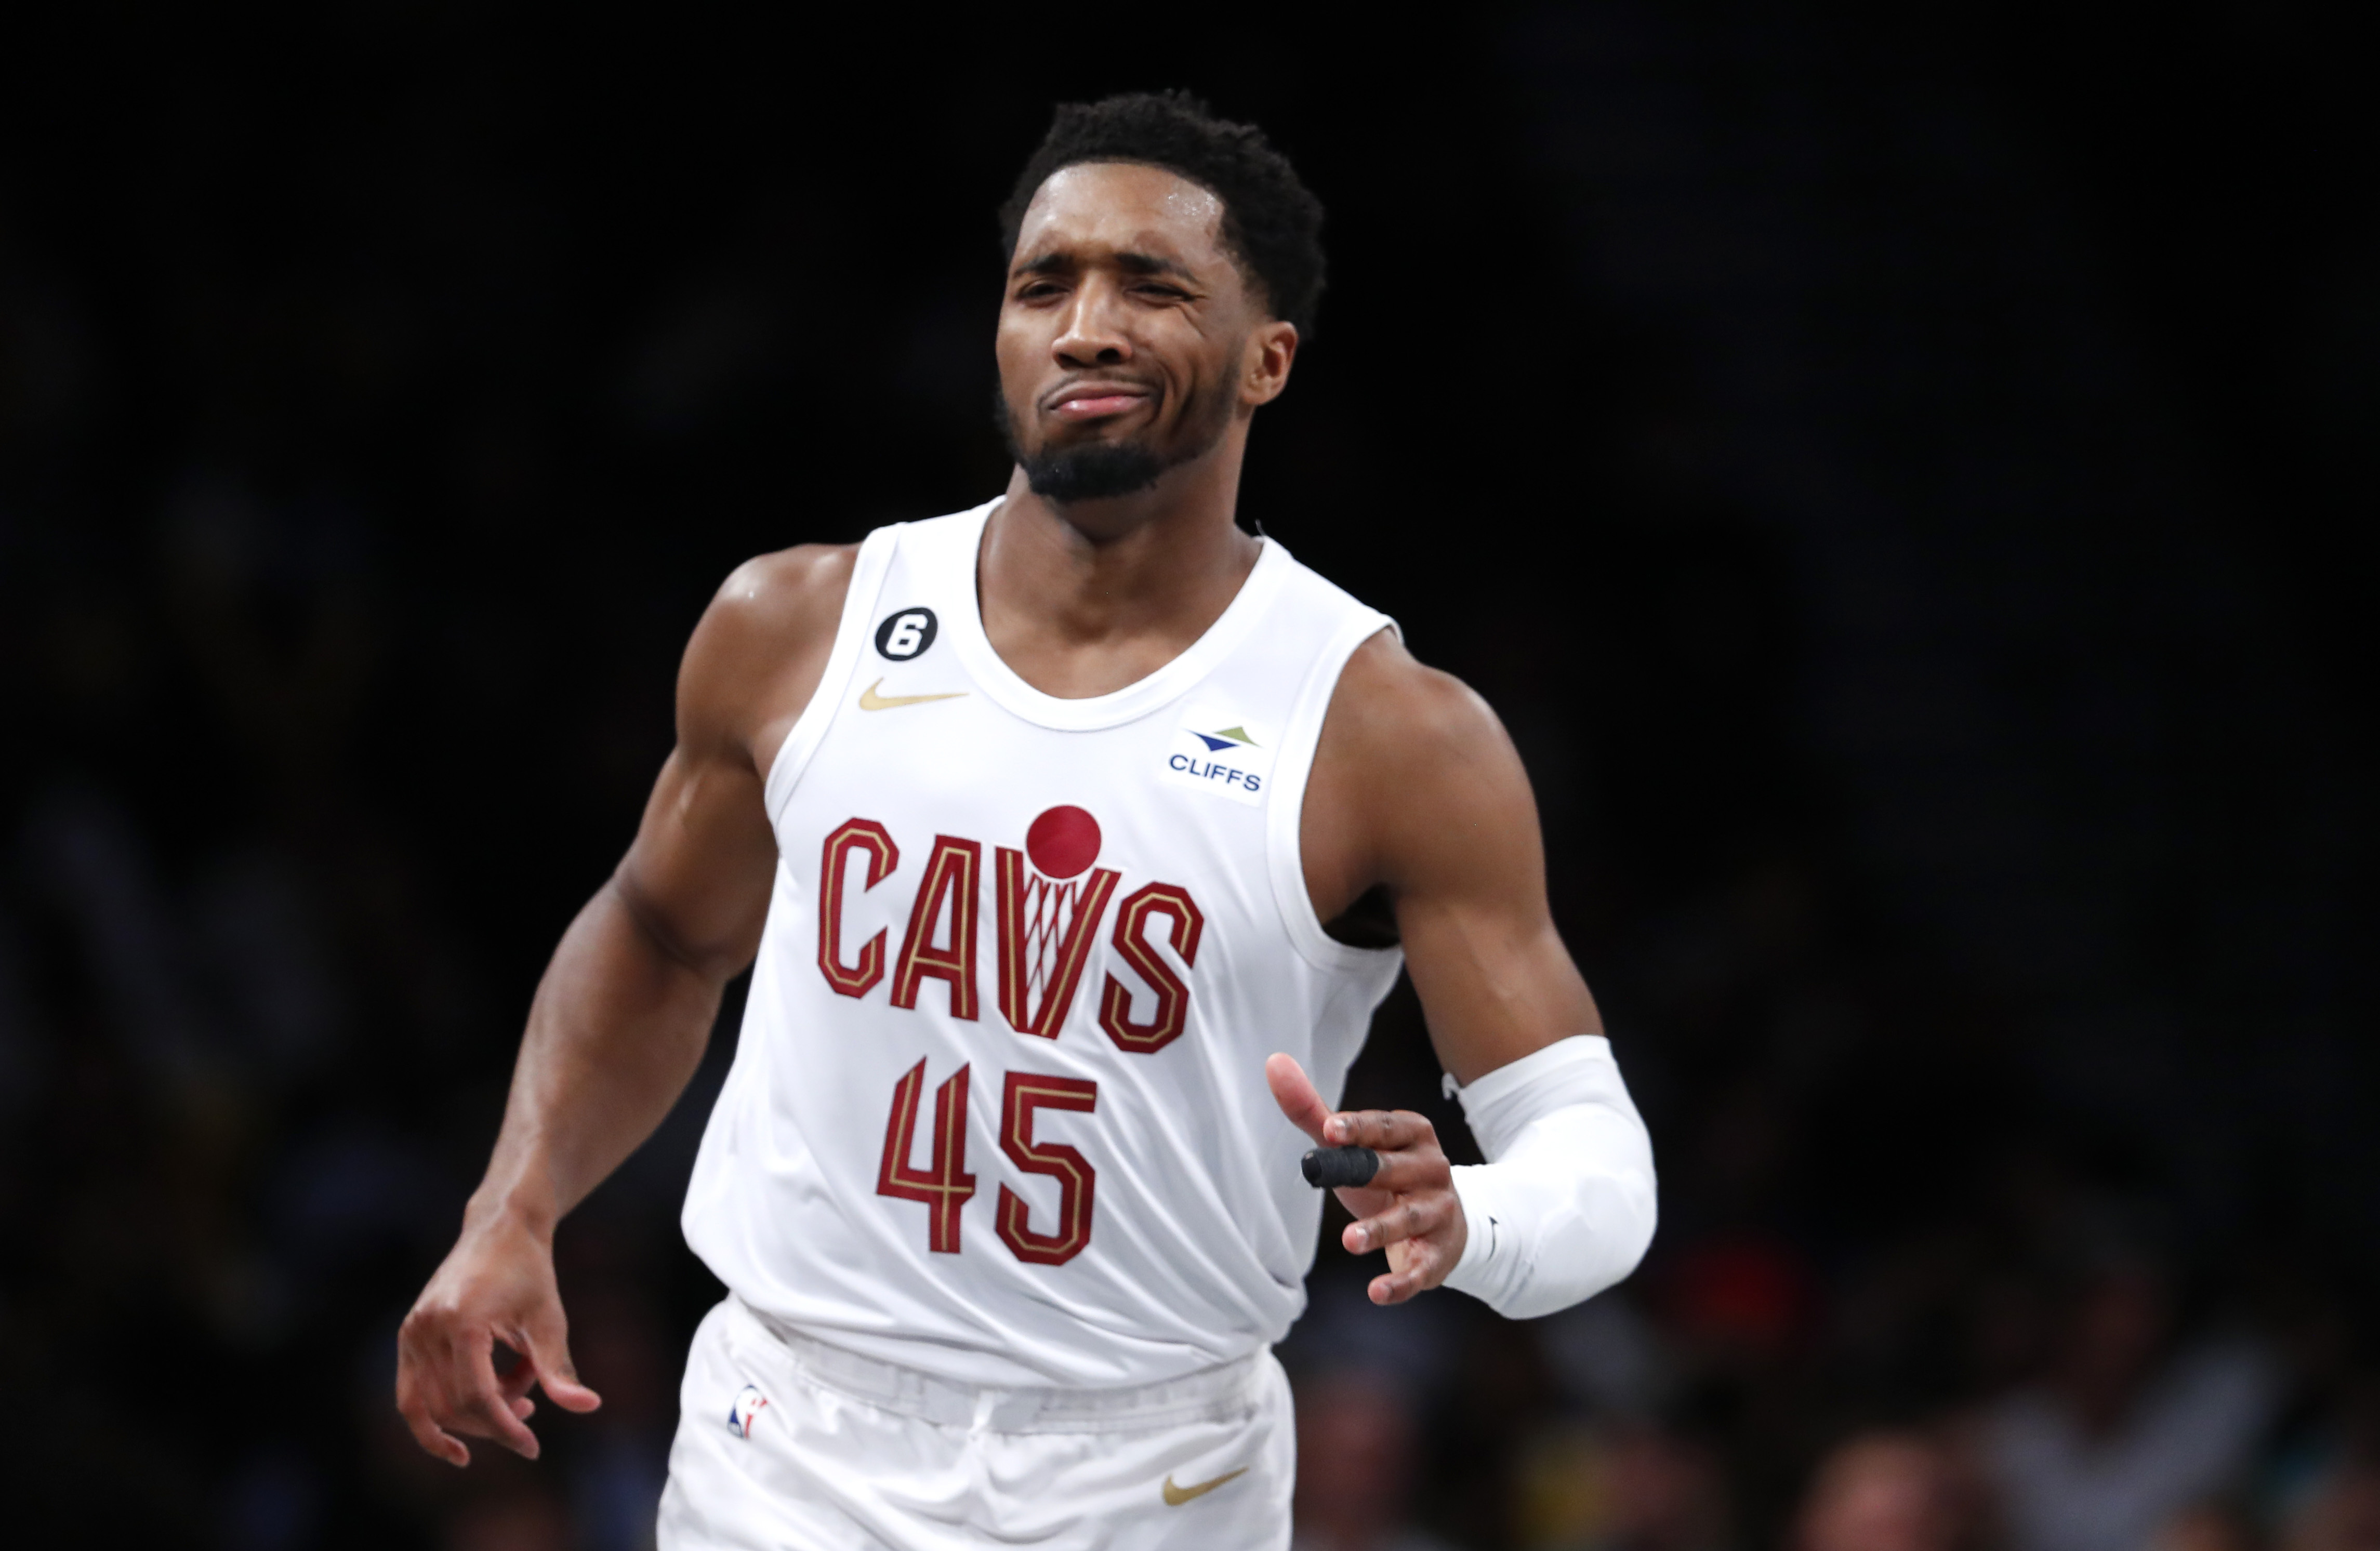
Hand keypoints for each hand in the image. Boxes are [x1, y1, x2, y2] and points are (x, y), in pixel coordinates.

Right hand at [395, 1205, 601, 1465]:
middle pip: (456, 1406)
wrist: (499, 1230)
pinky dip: (433, 1422)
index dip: (505, 1429)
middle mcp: (427, 1328)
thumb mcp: (549, 1321)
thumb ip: (559, 1370)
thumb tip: (589, 1407)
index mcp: (462, 1322)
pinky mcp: (408, 1336)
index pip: (478, 1397)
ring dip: (476, 1415)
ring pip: (434, 1405)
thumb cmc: (530, 1273)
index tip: (532, 1448)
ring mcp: (411, 1332)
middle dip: (496, 1420)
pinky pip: (412, 1395)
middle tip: (532, 1408)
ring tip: (516, 1397)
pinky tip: (460, 1446)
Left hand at [1267, 1053, 1466, 1304]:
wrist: (1443, 1225)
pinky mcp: (1438, 1255)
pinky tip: (1376, 1292)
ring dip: (1381, 1230)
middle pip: (1396, 1170)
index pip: (1385, 1127)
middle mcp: (1433, 1169)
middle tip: (1333, 1175)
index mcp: (1413, 1135)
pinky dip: (1401, 1282)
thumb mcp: (1351, 1146)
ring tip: (1349, 1240)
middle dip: (1369, 1174)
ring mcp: (1438, 1213)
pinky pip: (1420, 1269)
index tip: (1329, 1129)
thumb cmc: (1385, 1176)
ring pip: (1410, 1218)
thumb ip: (1312, 1110)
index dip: (1358, 1128)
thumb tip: (1273, 1062)